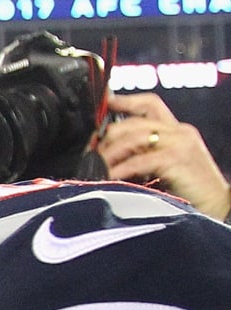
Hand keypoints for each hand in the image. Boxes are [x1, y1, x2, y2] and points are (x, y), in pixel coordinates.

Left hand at [98, 92, 230, 219]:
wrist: (219, 207)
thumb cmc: (189, 191)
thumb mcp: (165, 166)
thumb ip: (145, 154)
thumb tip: (109, 153)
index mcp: (178, 131)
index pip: (149, 104)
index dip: (125, 101)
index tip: (104, 103)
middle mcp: (180, 132)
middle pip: (134, 122)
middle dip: (107, 137)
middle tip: (91, 152)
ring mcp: (180, 143)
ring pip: (134, 138)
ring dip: (109, 153)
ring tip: (96, 167)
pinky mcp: (177, 159)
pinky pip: (139, 160)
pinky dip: (120, 170)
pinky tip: (109, 177)